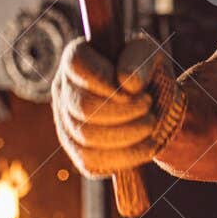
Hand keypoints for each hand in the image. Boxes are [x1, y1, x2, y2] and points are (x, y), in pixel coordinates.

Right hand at [51, 34, 186, 178]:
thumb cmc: (145, 74)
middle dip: (123, 111)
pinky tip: (147, 146)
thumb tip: (127, 84)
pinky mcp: (76, 151)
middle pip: (82, 106)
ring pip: (85, 136)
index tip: (135, 89)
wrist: (153, 106)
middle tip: (148, 106)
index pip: (76, 64)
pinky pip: (90, 161)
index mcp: (76, 60)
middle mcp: (63, 90)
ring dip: (127, 134)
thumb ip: (139, 59)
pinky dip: (124, 157)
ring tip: (150, 124)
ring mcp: (66, 123)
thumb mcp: (149, 56)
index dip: (105, 79)